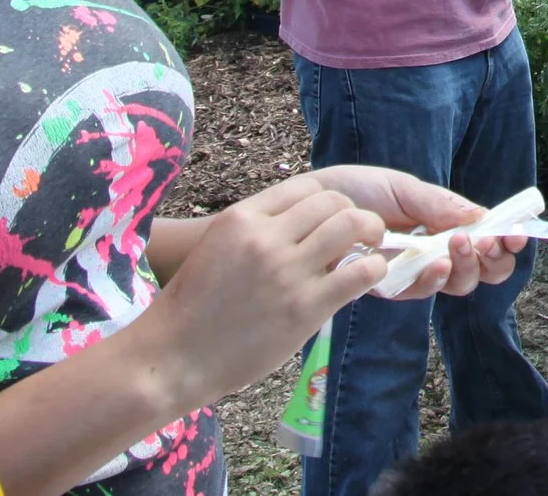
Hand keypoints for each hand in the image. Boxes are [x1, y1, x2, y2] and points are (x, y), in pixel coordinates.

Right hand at [124, 174, 387, 412]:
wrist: (172, 358)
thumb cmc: (191, 311)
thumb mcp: (217, 250)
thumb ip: (255, 233)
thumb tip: (300, 227)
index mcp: (241, 218)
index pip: (305, 188)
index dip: (327, 201)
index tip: (333, 218)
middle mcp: (265, 237)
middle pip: (334, 202)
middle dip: (354, 213)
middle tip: (362, 232)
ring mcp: (286, 271)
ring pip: (352, 226)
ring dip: (372, 232)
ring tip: (374, 246)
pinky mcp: (304, 307)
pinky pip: (359, 272)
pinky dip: (374, 268)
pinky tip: (372, 275)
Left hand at [304, 165, 526, 298]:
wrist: (309, 204)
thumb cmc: (354, 190)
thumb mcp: (400, 187)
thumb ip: (440, 203)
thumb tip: (482, 216)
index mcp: (445, 223)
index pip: (488, 238)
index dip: (508, 240)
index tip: (517, 233)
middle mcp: (435, 250)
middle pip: (482, 269)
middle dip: (494, 260)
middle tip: (487, 242)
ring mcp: (413, 271)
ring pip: (457, 284)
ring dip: (467, 267)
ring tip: (461, 245)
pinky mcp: (388, 287)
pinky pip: (420, 291)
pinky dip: (434, 279)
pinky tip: (437, 263)